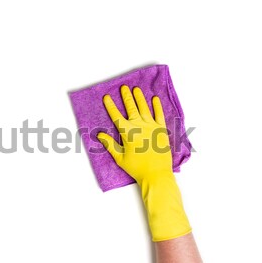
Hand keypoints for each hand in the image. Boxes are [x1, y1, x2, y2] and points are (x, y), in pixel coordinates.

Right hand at [97, 85, 190, 240]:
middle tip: (123, 88)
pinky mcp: (162, 130)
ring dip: (139, 98)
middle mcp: (139, 126)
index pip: (116, 116)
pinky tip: (155, 99)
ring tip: (136, 89)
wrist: (156, 174)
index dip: (111, 106)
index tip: (107, 97)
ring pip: (144, 108)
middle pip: (131, 108)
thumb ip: (110, 144)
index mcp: (127, 133)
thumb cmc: (137, 168)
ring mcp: (152, 127)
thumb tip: (100, 135)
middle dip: (126, 97)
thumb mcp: (120, 158)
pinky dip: (157, 106)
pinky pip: (159, 115)